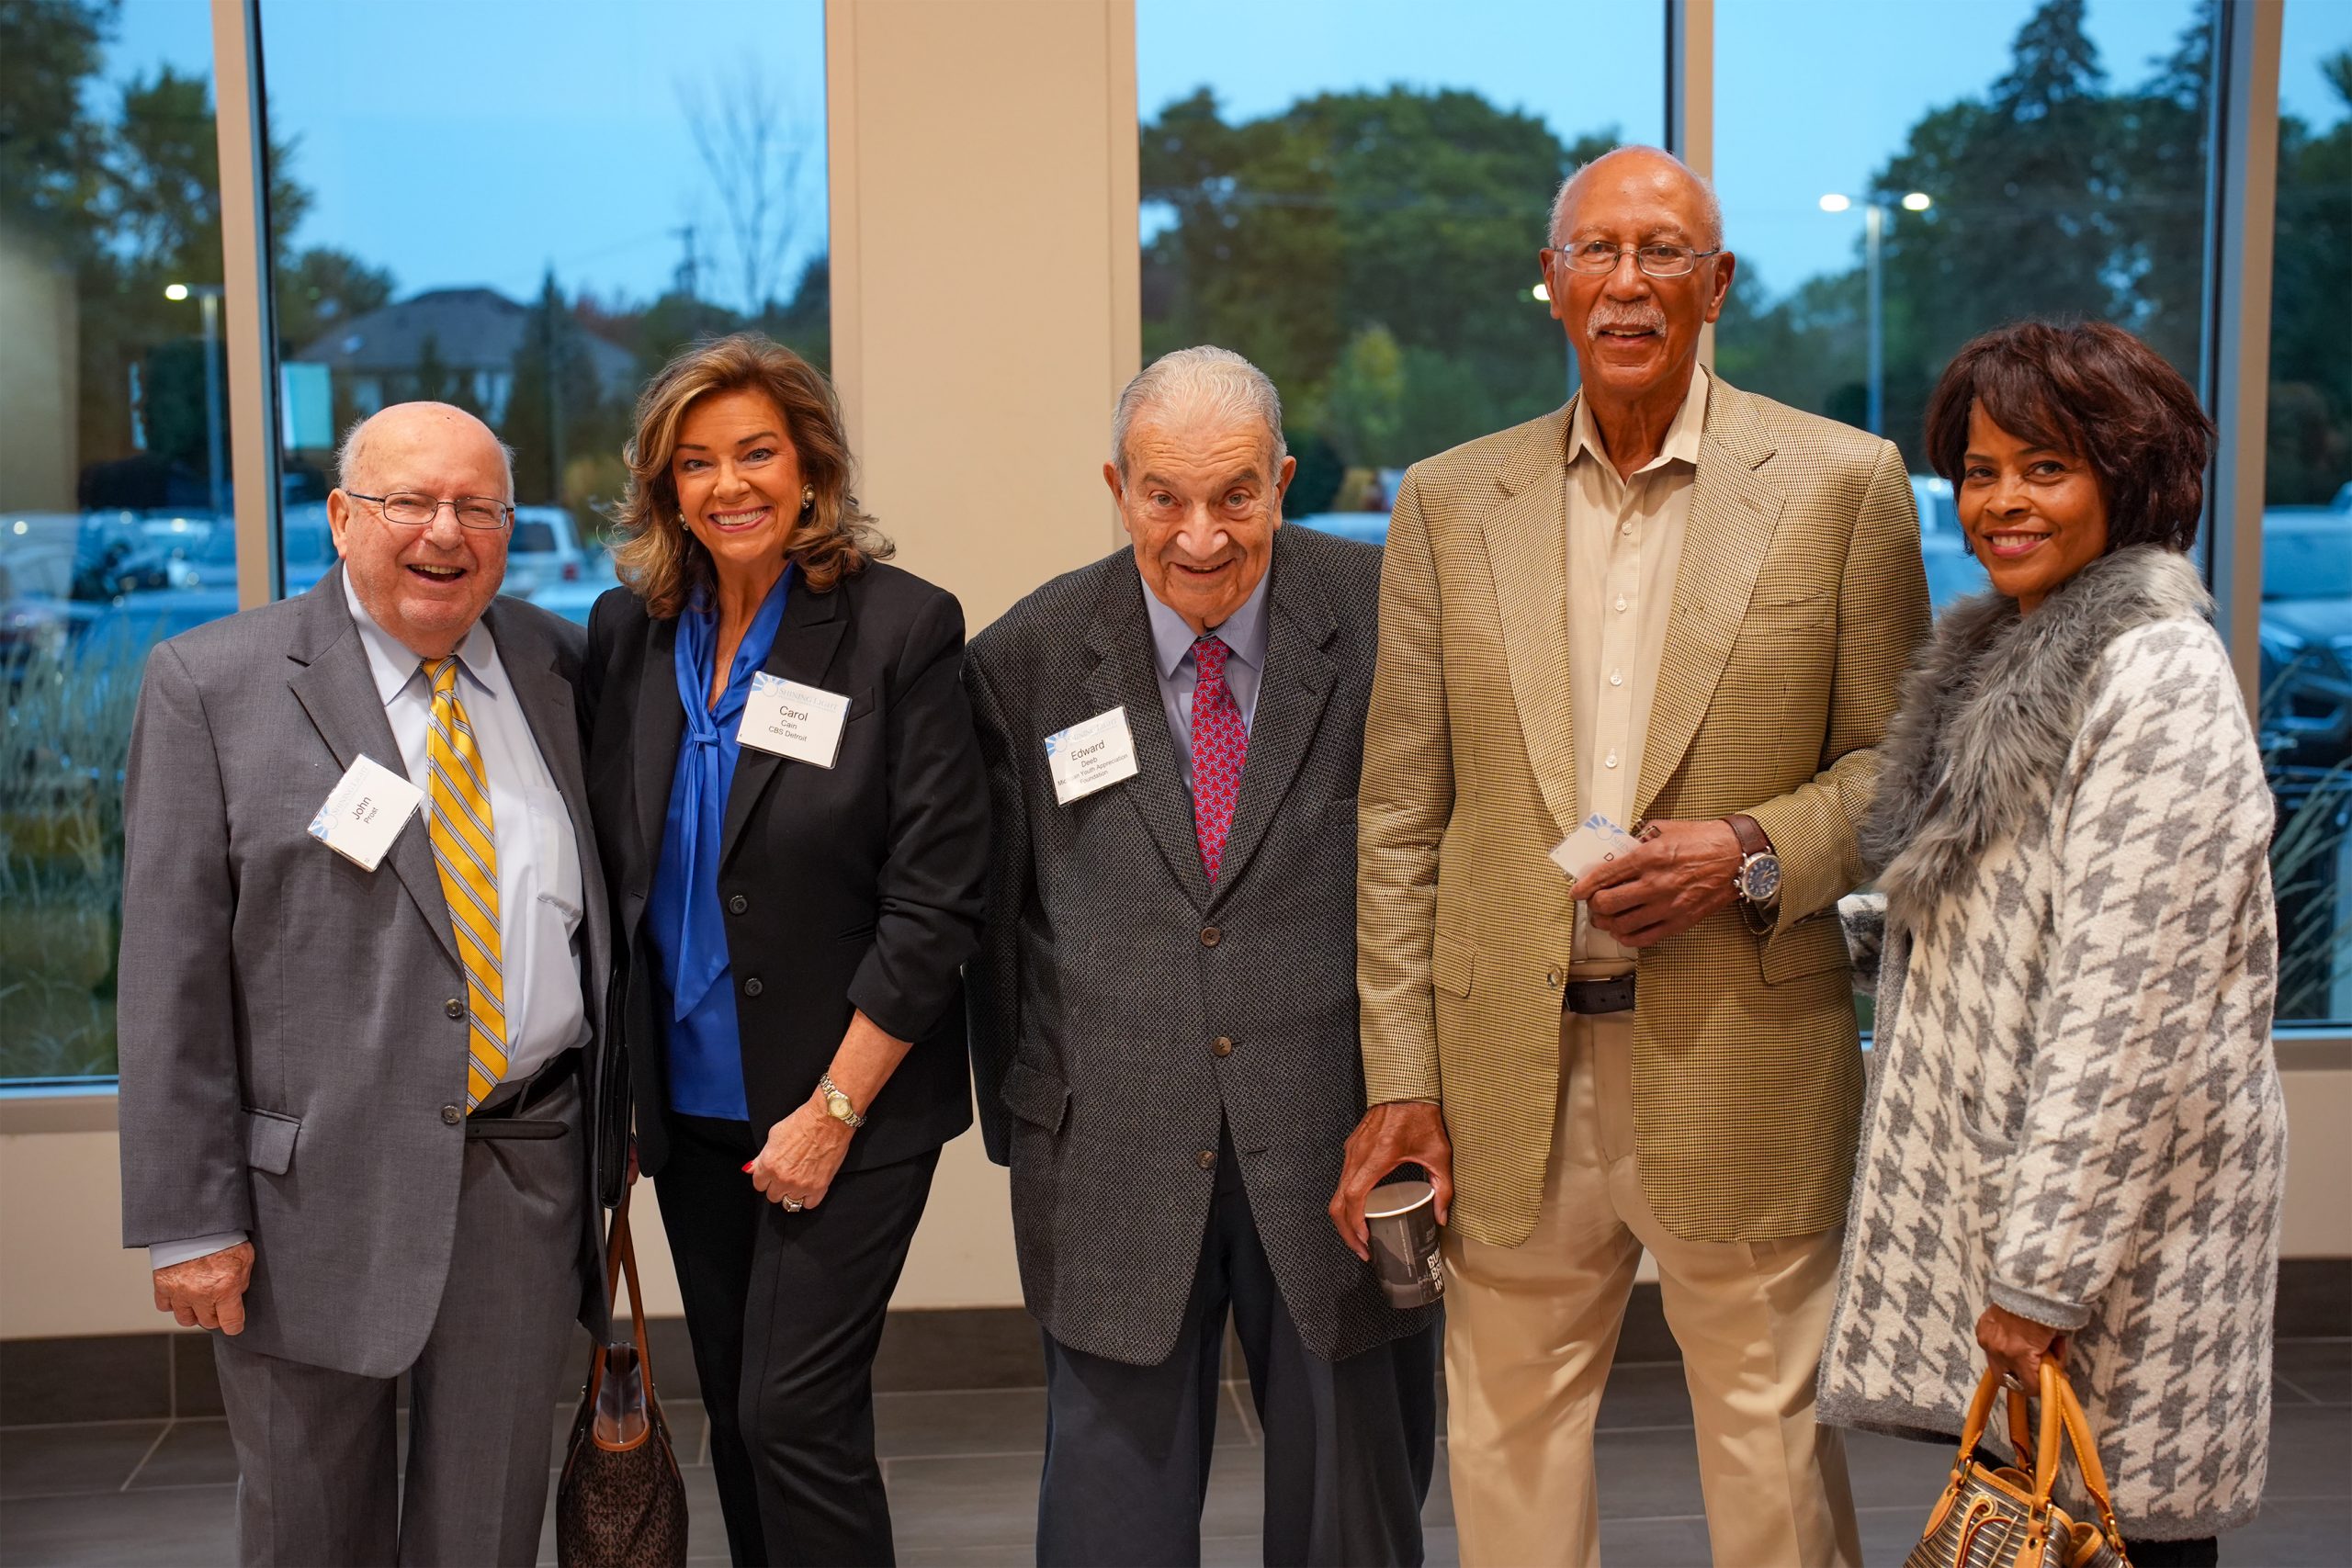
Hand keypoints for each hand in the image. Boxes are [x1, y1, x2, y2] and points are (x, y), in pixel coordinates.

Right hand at [153, 1242, 254, 1334]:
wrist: (196, 1223)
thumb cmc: (223, 1237)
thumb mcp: (245, 1258)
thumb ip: (241, 1281)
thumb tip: (236, 1296)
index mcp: (225, 1288)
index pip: (231, 1323)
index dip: (234, 1325)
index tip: (234, 1324)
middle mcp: (201, 1294)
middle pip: (207, 1322)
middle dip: (215, 1316)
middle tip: (218, 1306)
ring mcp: (179, 1292)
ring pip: (185, 1319)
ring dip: (194, 1313)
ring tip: (200, 1300)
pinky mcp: (162, 1285)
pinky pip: (165, 1306)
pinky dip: (173, 1303)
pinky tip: (182, 1293)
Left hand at [746, 1095, 854, 1209]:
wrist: (829, 1119)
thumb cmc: (803, 1122)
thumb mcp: (775, 1135)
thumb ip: (761, 1157)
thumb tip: (750, 1169)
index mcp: (769, 1165)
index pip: (759, 1185)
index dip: (765, 1178)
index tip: (772, 1173)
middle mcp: (783, 1178)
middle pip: (773, 1196)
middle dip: (777, 1186)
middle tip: (786, 1174)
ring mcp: (801, 1185)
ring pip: (789, 1202)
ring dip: (792, 1192)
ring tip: (799, 1179)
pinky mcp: (819, 1187)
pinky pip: (809, 1204)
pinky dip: (808, 1198)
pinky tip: (809, 1186)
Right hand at [1328, 1101, 1452, 1260]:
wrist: (1406, 1087)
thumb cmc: (1422, 1115)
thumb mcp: (1439, 1153)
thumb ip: (1443, 1187)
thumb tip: (1441, 1217)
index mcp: (1378, 1156)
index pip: (1354, 1196)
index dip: (1355, 1223)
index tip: (1365, 1241)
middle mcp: (1359, 1154)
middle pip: (1339, 1200)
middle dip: (1346, 1230)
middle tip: (1363, 1249)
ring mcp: (1352, 1150)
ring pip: (1337, 1191)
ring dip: (1345, 1217)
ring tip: (1362, 1236)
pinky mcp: (1352, 1148)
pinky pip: (1342, 1179)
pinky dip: (1347, 1201)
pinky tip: (1362, 1211)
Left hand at [1574, 819, 1741, 946]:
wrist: (1737, 858)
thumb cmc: (1704, 841)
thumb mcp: (1665, 829)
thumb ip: (1637, 840)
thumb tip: (1616, 852)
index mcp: (1648, 857)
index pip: (1604, 876)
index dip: (1583, 886)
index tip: (1577, 891)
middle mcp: (1655, 884)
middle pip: (1607, 904)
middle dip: (1593, 905)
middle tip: (1592, 902)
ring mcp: (1667, 906)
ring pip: (1621, 924)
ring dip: (1606, 923)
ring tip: (1604, 918)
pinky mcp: (1679, 922)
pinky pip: (1644, 938)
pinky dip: (1627, 937)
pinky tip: (1623, 931)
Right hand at [1976, 1303, 2065, 1388]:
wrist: (2029, 1284)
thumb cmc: (2047, 1311)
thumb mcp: (2055, 1341)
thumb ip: (2052, 1360)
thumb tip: (2056, 1372)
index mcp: (2019, 1355)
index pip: (2030, 1386)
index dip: (2043, 1386)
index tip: (2054, 1378)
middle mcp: (1998, 1351)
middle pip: (2008, 1382)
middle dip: (2024, 1381)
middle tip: (2038, 1373)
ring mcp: (1987, 1340)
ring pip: (1997, 1366)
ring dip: (2013, 1365)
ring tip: (2027, 1351)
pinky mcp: (1982, 1328)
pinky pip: (1990, 1348)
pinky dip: (2002, 1348)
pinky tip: (2014, 1339)